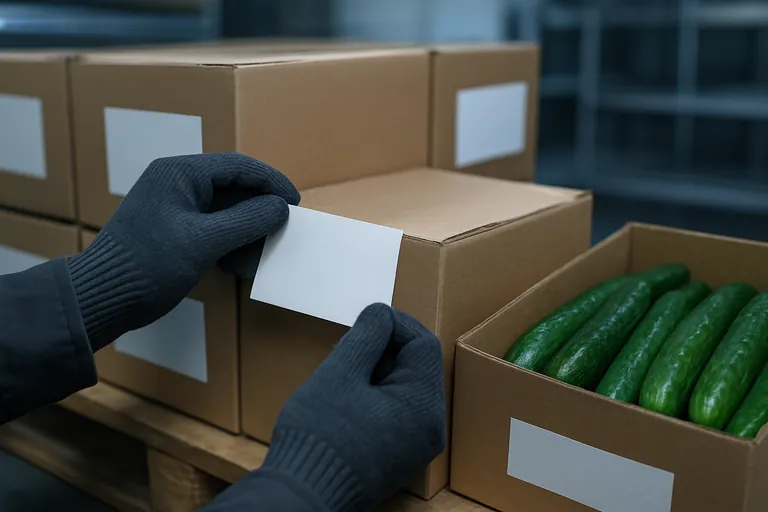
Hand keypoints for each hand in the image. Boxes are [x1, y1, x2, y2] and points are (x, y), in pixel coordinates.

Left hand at [68, 152, 299, 350]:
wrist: (101, 297)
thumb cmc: (149, 263)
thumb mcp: (204, 241)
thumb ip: (246, 221)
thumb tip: (280, 208)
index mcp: (180, 173)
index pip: (237, 166)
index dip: (271, 182)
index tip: (295, 202)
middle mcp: (177, 184)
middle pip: (233, 188)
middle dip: (260, 210)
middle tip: (285, 229)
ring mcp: (174, 208)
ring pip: (225, 211)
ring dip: (247, 232)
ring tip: (264, 254)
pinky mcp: (173, 232)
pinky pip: (212, 230)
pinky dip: (231, 244)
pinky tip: (241, 265)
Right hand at [261, 304, 445, 510]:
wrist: (303, 496)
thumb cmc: (320, 435)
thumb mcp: (340, 373)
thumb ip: (366, 338)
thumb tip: (381, 314)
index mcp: (422, 406)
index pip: (423, 345)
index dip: (395, 324)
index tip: (365, 320)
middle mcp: (429, 428)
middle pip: (416, 367)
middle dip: (383, 349)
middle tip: (348, 348)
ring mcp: (415, 445)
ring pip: (404, 388)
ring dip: (375, 371)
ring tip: (342, 373)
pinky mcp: (398, 456)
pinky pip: (395, 411)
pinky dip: (373, 395)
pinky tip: (345, 397)